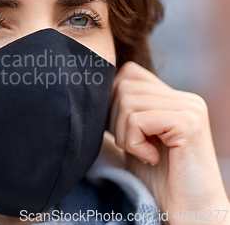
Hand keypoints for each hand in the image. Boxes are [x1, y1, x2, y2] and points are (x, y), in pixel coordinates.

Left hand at [108, 61, 229, 224]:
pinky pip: (137, 120)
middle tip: (134, 146)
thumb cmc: (158, 177)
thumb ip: (126, 109)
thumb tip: (95, 87)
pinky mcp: (188, 123)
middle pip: (123, 85)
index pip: (127, 73)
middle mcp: (185, 97)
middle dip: (116, 120)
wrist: (188, 210)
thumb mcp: (136, 135)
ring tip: (144, 153)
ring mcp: (189, 108)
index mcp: (173, 96)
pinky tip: (151, 157)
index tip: (121, 131)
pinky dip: (134, 143)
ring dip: (125, 135)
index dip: (112, 100)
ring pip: (127, 102)